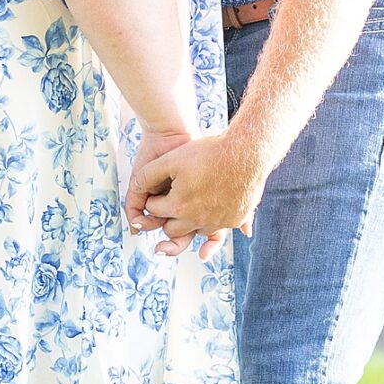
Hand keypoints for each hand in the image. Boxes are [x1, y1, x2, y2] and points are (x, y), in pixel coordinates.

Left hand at [125, 128, 269, 256]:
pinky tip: (213, 207)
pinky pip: (219, 227)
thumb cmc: (209, 153)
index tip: (160, 190)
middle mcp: (197, 220)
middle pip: (172, 229)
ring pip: (195, 231)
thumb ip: (148, 175)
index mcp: (178, 206)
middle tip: (172, 202)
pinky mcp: (235, 220)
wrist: (246, 152)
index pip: (155, 209)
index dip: (154, 198)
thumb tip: (137, 186)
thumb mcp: (171, 160)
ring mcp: (218, 222)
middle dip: (168, 218)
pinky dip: (213, 221)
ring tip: (192, 204)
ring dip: (190, 222)